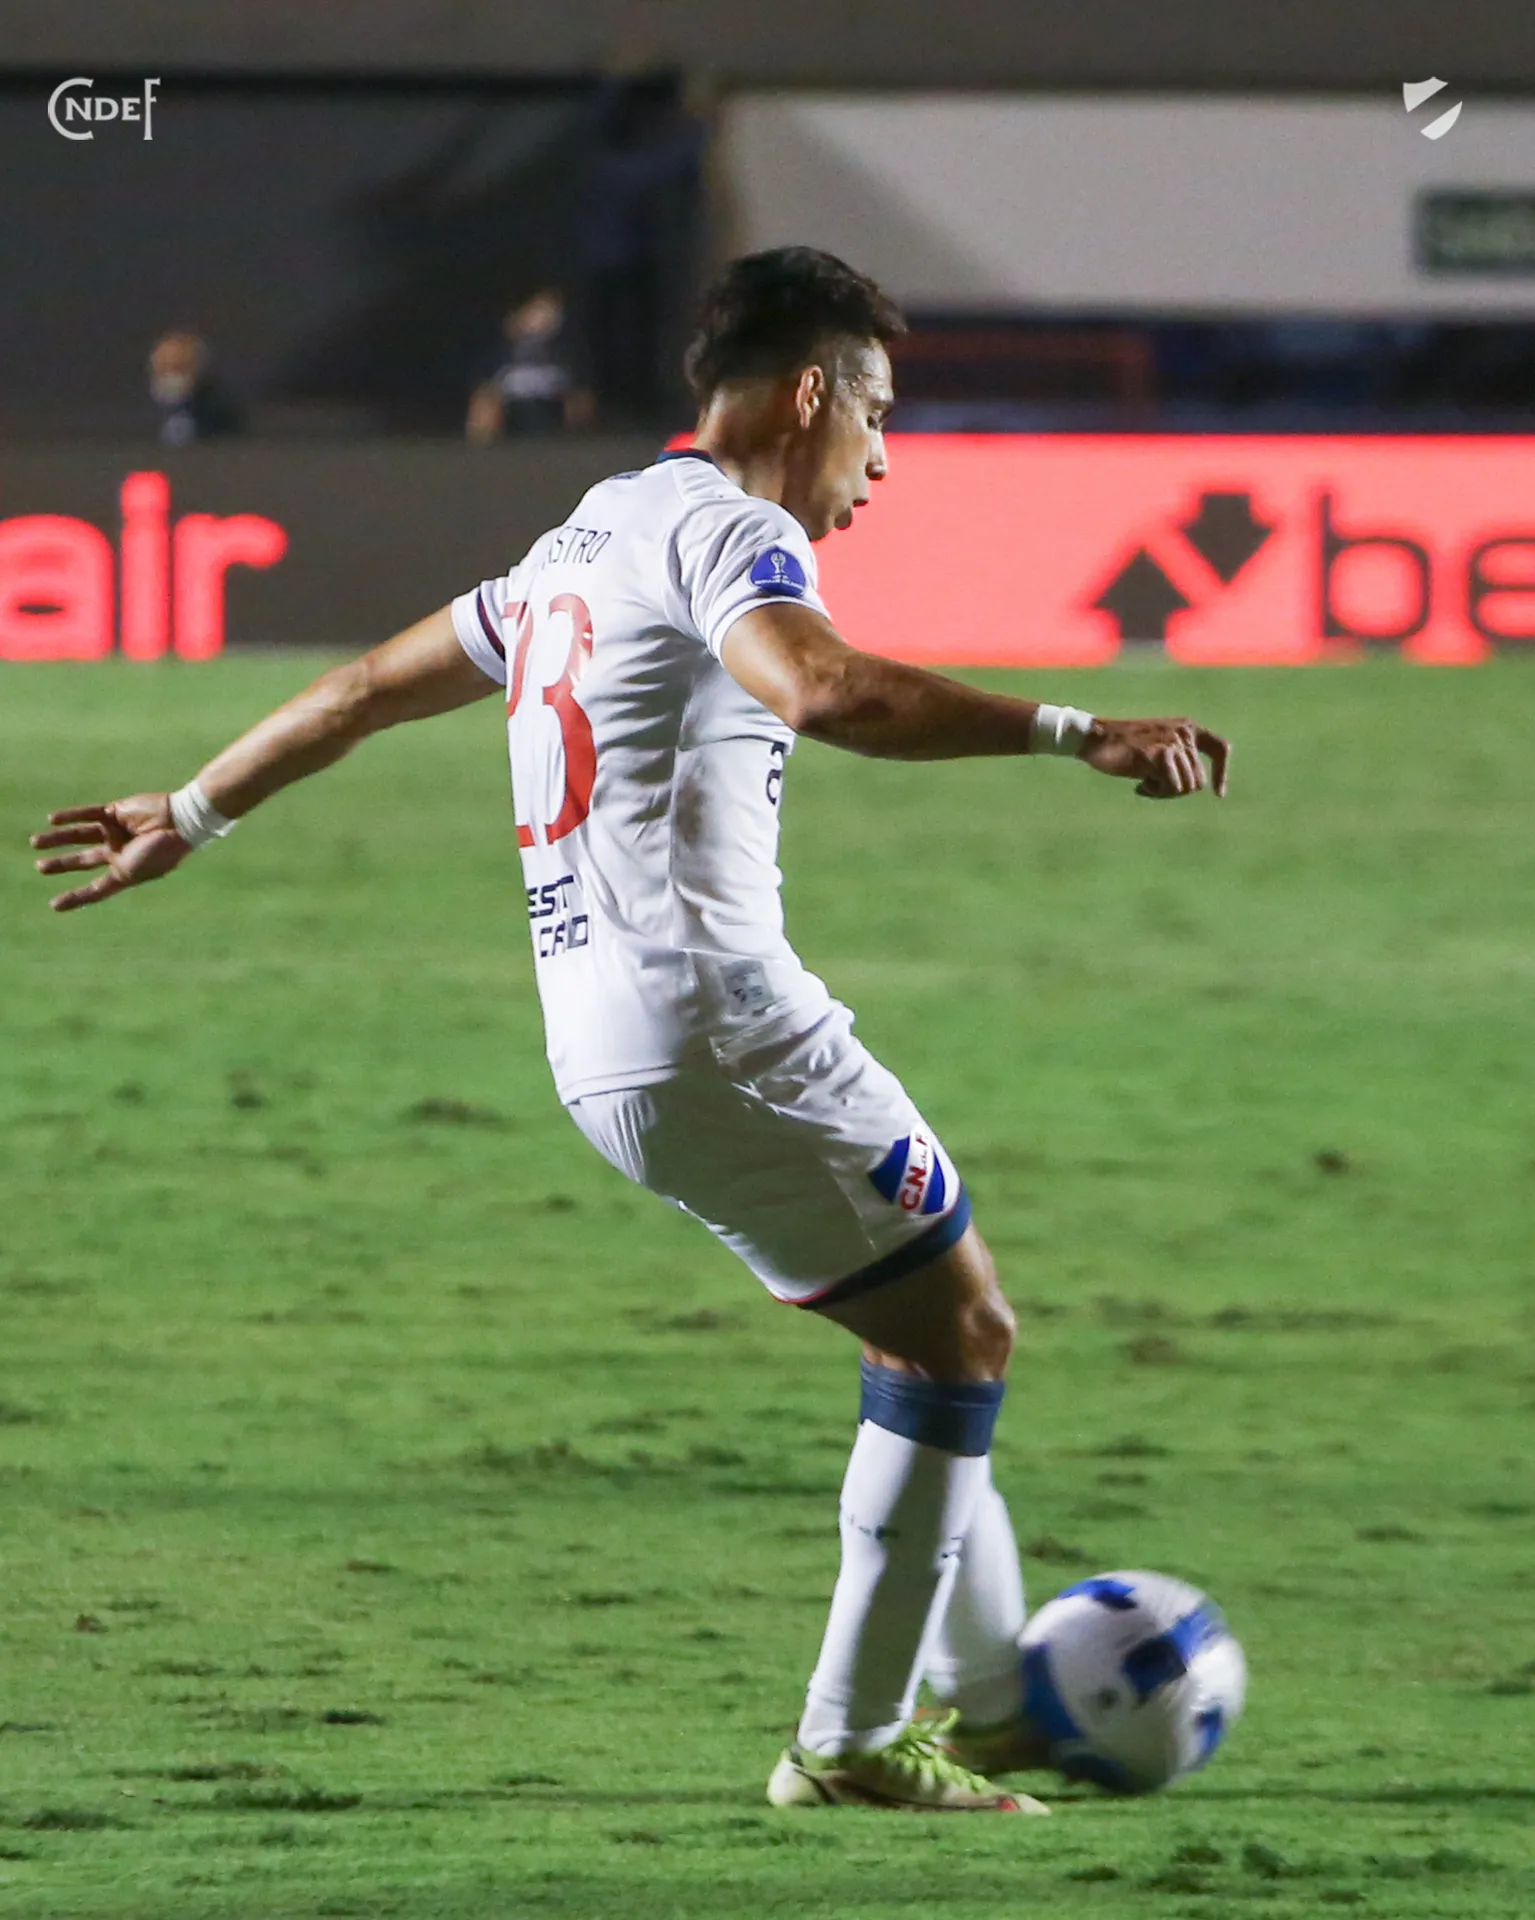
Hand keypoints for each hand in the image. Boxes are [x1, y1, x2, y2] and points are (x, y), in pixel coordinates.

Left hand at [31, 794, 192, 911]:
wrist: (178, 824)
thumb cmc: (158, 854)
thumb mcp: (130, 875)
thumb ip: (107, 885)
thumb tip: (86, 895)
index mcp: (125, 872)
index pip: (95, 888)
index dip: (76, 897)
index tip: (54, 905)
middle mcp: (118, 852)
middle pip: (84, 859)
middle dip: (62, 863)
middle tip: (39, 867)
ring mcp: (116, 831)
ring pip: (80, 835)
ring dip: (58, 839)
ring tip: (36, 842)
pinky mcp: (114, 812)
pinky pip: (88, 814)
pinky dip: (70, 817)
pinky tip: (53, 820)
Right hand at [1078, 717, 1230, 799]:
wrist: (1096, 738)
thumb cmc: (1124, 747)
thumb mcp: (1158, 745)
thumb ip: (1178, 756)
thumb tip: (1197, 785)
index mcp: (1187, 727)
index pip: (1220, 748)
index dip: (1221, 773)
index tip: (1218, 794)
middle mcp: (1183, 733)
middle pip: (1198, 780)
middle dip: (1177, 790)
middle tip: (1154, 786)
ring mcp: (1171, 744)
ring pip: (1186, 787)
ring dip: (1164, 792)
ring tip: (1145, 782)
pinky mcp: (1158, 755)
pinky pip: (1171, 787)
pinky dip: (1155, 792)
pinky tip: (1139, 786)